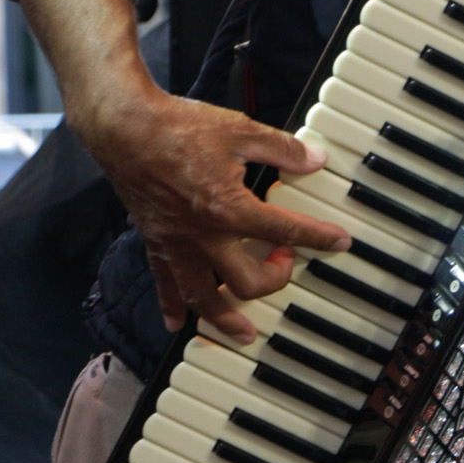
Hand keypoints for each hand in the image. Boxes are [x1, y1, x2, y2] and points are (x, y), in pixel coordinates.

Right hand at [9, 0, 347, 342]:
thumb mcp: (242, 131)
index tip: (339, 242)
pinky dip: (172, 306)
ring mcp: (176, 244)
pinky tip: (178, 323)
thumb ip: (283, 150)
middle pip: (245, 281)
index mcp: (229, 209)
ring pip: (203, 296)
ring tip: (244, 335)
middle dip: (272, 281)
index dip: (318, 238)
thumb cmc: (178, 128)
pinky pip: (163, 284)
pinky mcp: (154, 242)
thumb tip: (316, 160)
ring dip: (226, 318)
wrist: (125, 128)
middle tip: (285, 265)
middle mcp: (202, 236)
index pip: (285, 232)